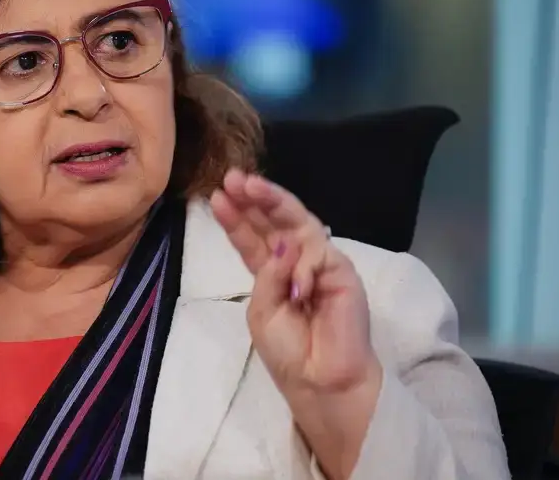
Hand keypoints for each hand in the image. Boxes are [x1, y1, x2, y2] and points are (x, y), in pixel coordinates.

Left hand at [211, 169, 381, 477]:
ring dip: (274, 203)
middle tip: (234, 178)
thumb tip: (283, 243)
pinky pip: (319, 254)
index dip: (236, 217)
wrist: (321, 380)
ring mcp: (320, 264)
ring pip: (298, 224)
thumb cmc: (289, 351)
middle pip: (275, 222)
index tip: (215, 195)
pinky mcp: (343, 272)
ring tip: (251, 188)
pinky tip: (297, 286)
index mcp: (272, 272)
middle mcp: (296, 261)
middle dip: (255, 198)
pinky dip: (302, 265)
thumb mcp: (261, 311)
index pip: (252, 238)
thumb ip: (266, 275)